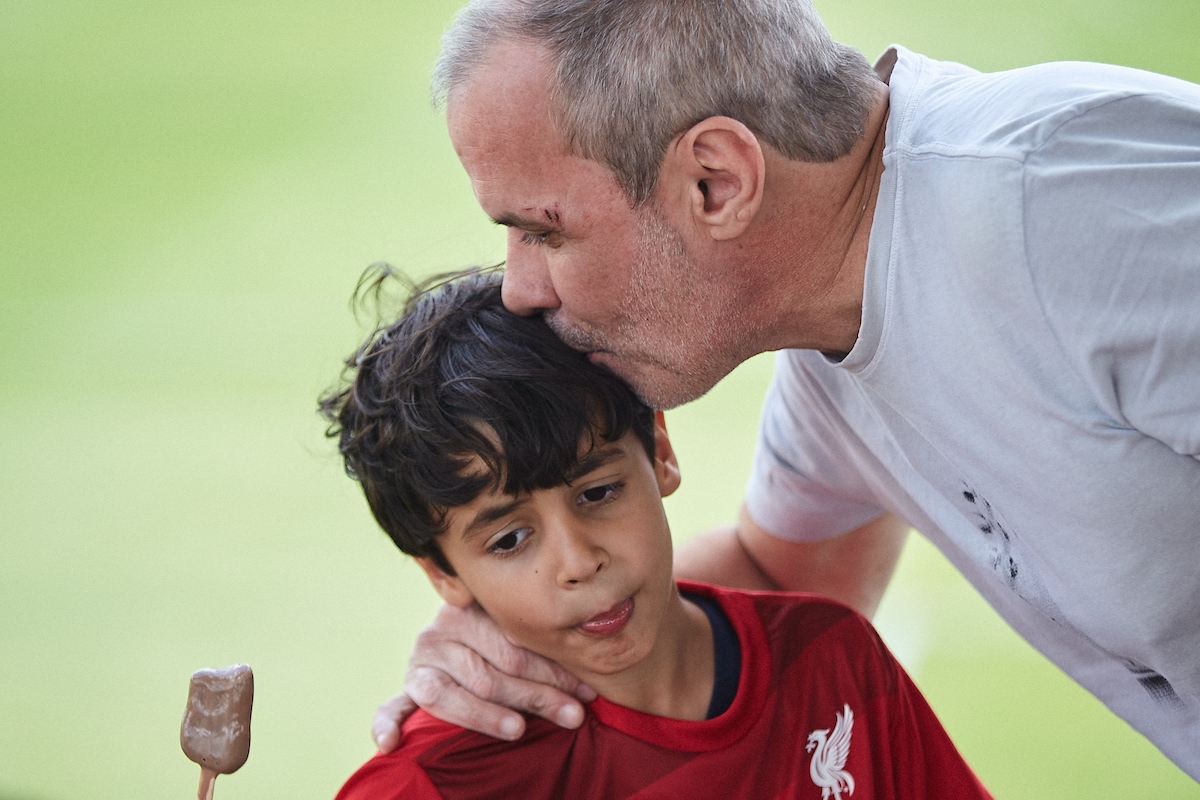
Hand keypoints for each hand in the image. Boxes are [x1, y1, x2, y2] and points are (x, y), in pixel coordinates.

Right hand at [372, 602, 596, 751]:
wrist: (453, 638)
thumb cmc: (500, 643)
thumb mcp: (514, 635)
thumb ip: (536, 648)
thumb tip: (589, 684)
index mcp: (467, 612)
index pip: (512, 647)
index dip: (552, 671)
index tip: (585, 693)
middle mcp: (438, 634)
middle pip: (490, 673)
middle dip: (536, 696)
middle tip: (572, 715)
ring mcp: (418, 665)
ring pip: (452, 695)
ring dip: (485, 716)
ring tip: (517, 730)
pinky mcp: (404, 692)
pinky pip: (391, 708)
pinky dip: (388, 724)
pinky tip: (393, 743)